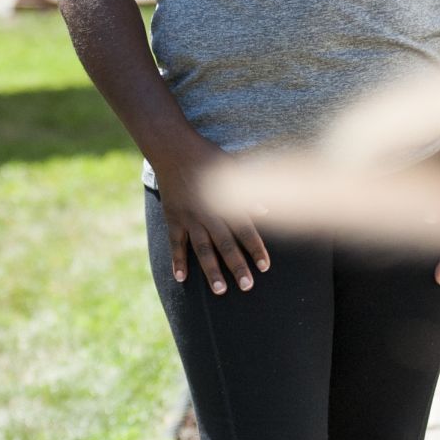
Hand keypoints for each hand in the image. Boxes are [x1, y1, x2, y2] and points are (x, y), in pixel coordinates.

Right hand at [153, 141, 270, 297]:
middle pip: (225, 244)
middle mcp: (208, 213)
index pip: (245, 230)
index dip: (256, 248)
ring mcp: (189, 217)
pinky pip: (176, 244)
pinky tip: (181, 278)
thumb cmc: (208, 157)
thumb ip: (248, 192)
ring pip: (202, 249)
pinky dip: (178, 261)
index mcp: (225, 201)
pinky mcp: (173, 218)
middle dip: (237, 265)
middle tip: (247, 286)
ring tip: (220, 290)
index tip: (265, 266)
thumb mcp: (232, 169)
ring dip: (211, 270)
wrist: (174, 149)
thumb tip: (266, 210)